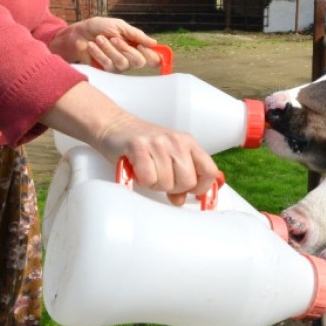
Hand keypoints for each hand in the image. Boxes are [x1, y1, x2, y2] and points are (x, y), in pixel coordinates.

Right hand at [41, 82, 218, 205]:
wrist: (114, 125)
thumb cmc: (143, 146)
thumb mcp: (167, 158)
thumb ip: (179, 178)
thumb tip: (180, 201)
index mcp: (189, 143)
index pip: (210, 171)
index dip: (201, 187)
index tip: (188, 191)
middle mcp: (177, 141)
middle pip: (187, 181)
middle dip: (173, 188)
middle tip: (160, 178)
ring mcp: (158, 143)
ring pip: (167, 183)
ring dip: (154, 184)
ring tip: (146, 171)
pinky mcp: (139, 146)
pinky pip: (148, 178)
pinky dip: (141, 180)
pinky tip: (137, 170)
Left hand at [48, 17, 160, 72]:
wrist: (79, 33)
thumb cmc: (99, 28)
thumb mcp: (119, 26)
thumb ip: (136, 35)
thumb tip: (154, 43)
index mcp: (136, 47)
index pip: (153, 58)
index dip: (151, 55)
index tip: (141, 46)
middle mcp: (130, 58)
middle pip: (139, 62)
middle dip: (126, 49)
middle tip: (114, 39)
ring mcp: (118, 66)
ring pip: (122, 63)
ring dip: (109, 49)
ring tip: (99, 39)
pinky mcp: (106, 70)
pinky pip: (108, 65)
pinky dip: (99, 53)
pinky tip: (92, 45)